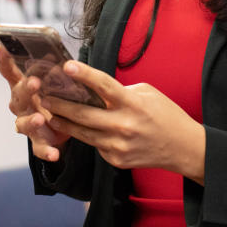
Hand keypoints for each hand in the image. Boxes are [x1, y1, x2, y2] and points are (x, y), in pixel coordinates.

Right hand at [0, 45, 69, 161]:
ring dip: (31, 121)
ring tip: (39, 119)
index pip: (9, 72)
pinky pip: (40, 148)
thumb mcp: (52, 81)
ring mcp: (28, 124)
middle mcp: (21, 105)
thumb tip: (54, 53)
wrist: (61, 127)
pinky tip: (54, 153)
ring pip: (24, 123)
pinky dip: (46, 151)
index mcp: (22, 87)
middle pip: (18, 96)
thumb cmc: (52, 99)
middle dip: (26, 89)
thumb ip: (50, 69)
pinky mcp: (39, 142)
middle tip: (35, 82)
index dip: (4, 61)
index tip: (2, 48)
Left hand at [42, 61, 206, 183]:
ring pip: (82, 133)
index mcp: (133, 104)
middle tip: (44, 95)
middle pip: (83, 114)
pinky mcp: (115, 160)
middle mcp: (123, 125)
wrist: (182, 148)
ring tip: (49, 112)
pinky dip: (85, 135)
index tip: (67, 66)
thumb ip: (121, 91)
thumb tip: (96, 88)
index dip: (85, 75)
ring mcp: (118, 146)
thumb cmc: (166, 115)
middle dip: (60, 104)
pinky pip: (94, 145)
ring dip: (63, 122)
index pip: (104, 86)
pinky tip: (74, 127)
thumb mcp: (148, 93)